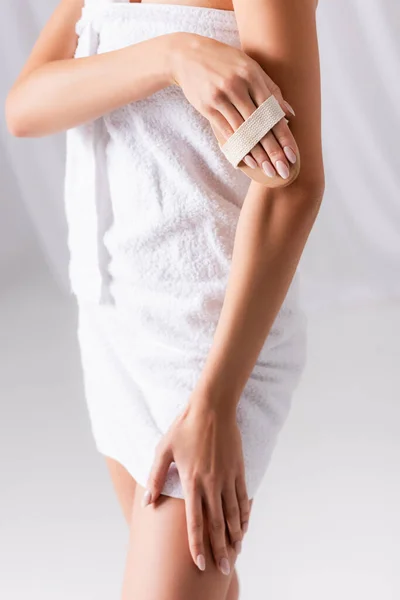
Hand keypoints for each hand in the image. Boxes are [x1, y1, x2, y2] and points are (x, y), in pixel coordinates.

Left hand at [143, 390, 249, 574]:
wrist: (212, 408)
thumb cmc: (184, 426)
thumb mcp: (164, 449)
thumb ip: (155, 477)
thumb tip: (148, 500)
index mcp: (191, 482)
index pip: (195, 522)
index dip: (197, 545)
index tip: (199, 564)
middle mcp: (211, 484)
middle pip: (217, 524)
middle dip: (220, 549)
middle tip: (222, 569)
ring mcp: (227, 477)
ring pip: (233, 514)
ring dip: (235, 535)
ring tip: (235, 552)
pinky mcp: (238, 469)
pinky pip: (243, 497)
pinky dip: (244, 514)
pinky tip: (243, 525)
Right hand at [169, 32, 297, 179]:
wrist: (188, 55)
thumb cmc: (225, 62)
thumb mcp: (249, 67)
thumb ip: (271, 90)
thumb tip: (290, 114)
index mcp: (252, 75)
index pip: (273, 111)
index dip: (284, 135)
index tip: (292, 155)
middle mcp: (237, 86)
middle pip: (259, 125)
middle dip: (273, 151)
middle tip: (282, 170)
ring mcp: (221, 97)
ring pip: (243, 131)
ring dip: (257, 153)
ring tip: (267, 169)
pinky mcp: (207, 107)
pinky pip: (226, 132)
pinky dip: (238, 147)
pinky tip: (248, 160)